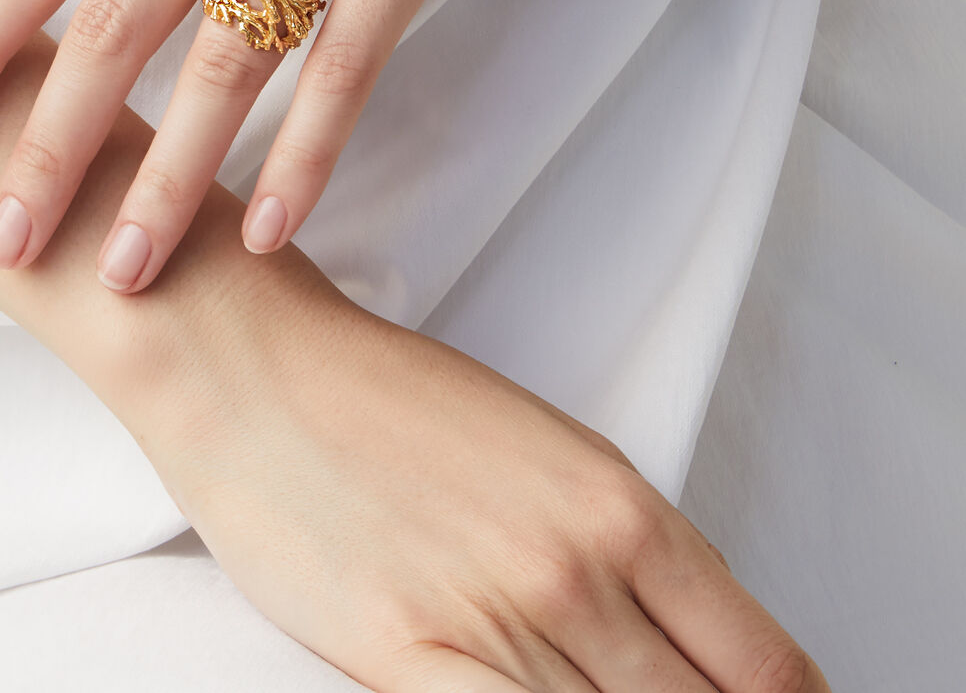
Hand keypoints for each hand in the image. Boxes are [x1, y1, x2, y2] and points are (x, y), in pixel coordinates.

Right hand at [133, 292, 828, 692]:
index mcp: (619, 504)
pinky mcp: (400, 660)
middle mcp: (574, 568)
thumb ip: (620, 544)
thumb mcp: (537, 446)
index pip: (765, 665)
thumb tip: (682, 638)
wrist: (258, 364)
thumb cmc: (386, 392)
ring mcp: (491, 620)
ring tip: (585, 688)